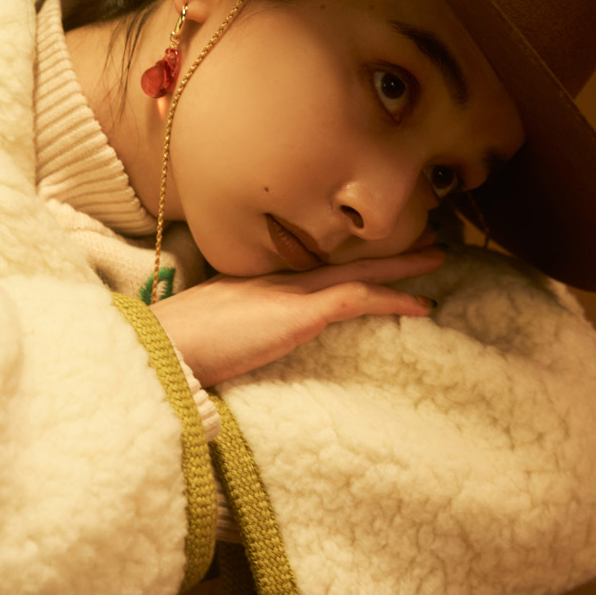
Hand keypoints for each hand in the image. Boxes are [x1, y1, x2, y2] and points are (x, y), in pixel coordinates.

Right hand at [150, 246, 444, 388]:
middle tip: (423, 239)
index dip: (342, 263)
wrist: (158, 349)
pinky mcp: (300, 313)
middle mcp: (276, 281)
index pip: (309, 270)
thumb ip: (228, 338)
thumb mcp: (206, 339)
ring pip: (358, 272)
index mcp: (254, 287)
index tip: (365, 260)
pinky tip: (422, 305)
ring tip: (436, 260)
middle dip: (383, 252)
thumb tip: (234, 355)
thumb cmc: (172, 353)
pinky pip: (358, 300)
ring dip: (400, 267)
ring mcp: (290, 293)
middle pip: (341, 261)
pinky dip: (393, 298)